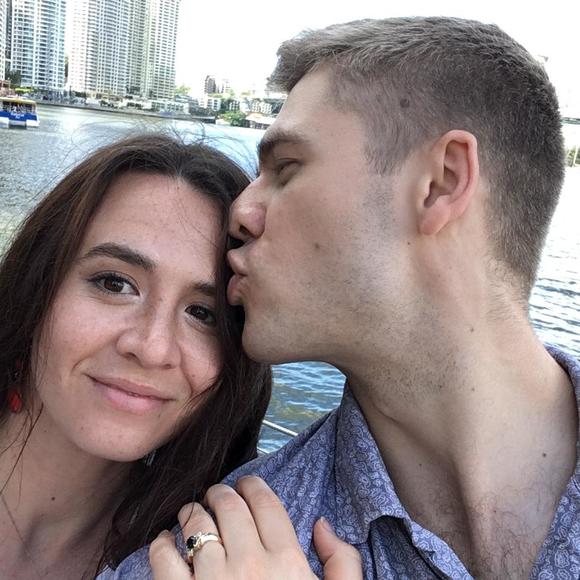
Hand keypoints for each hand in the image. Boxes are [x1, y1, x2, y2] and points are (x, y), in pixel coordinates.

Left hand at [149, 476, 361, 578]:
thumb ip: (343, 563)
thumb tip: (322, 525)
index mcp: (287, 562)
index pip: (265, 502)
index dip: (253, 484)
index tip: (246, 482)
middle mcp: (249, 563)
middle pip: (228, 505)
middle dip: (220, 493)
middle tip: (217, 496)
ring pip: (195, 524)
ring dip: (192, 512)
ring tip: (192, 514)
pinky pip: (164, 558)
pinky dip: (161, 543)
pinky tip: (166, 542)